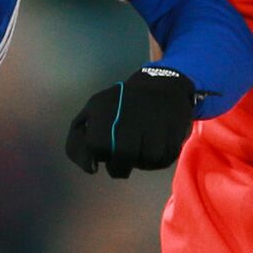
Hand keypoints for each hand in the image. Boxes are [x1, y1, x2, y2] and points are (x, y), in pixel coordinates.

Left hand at [66, 67, 196, 177]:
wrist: (162, 84)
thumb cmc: (122, 104)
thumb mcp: (92, 113)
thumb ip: (77, 143)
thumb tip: (91, 168)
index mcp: (105, 109)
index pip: (96, 147)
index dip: (99, 154)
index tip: (104, 150)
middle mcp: (130, 114)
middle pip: (122, 158)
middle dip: (120, 166)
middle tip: (122, 158)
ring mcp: (155, 121)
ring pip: (147, 161)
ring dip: (142, 161)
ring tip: (141, 146)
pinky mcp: (175, 128)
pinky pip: (165, 158)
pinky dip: (159, 158)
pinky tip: (157, 143)